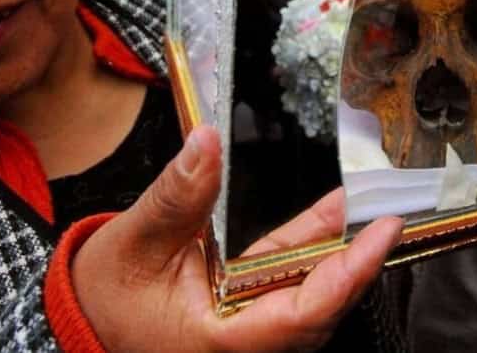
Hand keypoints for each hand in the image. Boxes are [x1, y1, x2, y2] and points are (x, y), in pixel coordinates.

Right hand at [71, 127, 403, 351]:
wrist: (84, 321)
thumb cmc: (104, 297)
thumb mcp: (133, 243)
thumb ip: (176, 198)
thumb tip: (204, 143)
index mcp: (220, 342)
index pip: (302, 316)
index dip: (350, 274)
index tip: (382, 233)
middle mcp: (245, 346)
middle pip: (321, 309)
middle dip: (360, 261)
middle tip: (392, 215)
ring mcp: (250, 332)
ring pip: (313, 297)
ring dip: (343, 254)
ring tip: (374, 206)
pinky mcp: (250, 313)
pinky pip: (292, 283)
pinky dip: (315, 249)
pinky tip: (335, 212)